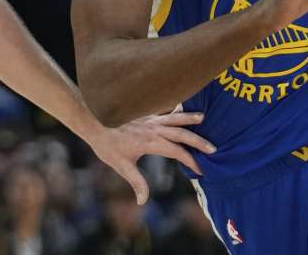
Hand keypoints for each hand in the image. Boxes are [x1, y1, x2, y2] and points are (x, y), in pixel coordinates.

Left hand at [84, 111, 215, 204]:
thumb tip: (143, 201)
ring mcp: (150, 119)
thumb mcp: (122, 166)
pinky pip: (165, 110)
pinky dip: (175, 109)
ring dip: (190, 118)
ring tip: (203, 117)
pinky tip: (181, 107)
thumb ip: (136, 183)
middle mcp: (154, 129)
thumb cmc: (107, 145)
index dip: (191, 161)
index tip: (201, 170)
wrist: (94, 122)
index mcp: (151, 142)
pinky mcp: (146, 114)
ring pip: (175, 118)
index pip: (178, 152)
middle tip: (213, 149)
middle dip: (199, 142)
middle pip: (182, 134)